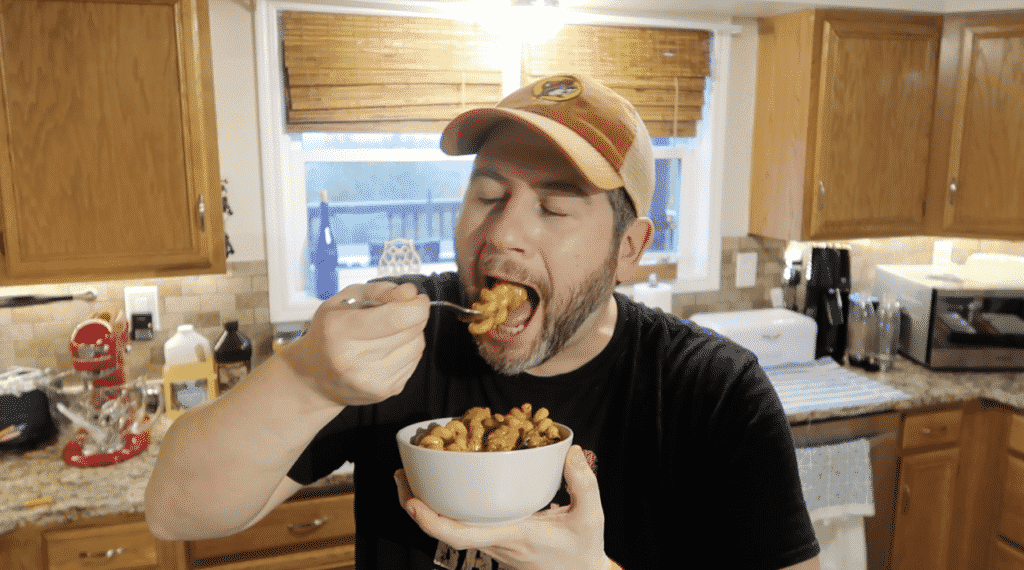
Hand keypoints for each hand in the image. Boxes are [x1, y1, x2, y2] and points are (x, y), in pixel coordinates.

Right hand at [282, 281, 428, 406]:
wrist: (315, 377)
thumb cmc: (330, 332)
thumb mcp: (345, 300)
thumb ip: (379, 290)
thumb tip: (411, 293)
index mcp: (339, 330)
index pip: (395, 318)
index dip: (416, 306)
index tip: (418, 299)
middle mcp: (353, 359)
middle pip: (410, 331)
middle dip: (414, 316)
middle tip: (403, 311)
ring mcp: (370, 380)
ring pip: (416, 347)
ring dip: (412, 334)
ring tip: (391, 332)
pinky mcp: (384, 392)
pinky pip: (413, 363)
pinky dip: (408, 351)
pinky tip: (390, 349)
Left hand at [395, 446, 611, 569]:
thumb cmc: (583, 549)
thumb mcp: (591, 517)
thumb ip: (584, 484)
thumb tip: (569, 451)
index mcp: (511, 536)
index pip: (461, 536)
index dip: (430, 520)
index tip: (411, 500)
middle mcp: (495, 542)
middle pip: (444, 528)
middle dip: (415, 504)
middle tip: (401, 473)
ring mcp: (492, 543)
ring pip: (449, 527)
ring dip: (427, 504)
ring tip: (414, 473)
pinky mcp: (495, 539)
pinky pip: (462, 523)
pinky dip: (447, 505)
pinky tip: (447, 483)